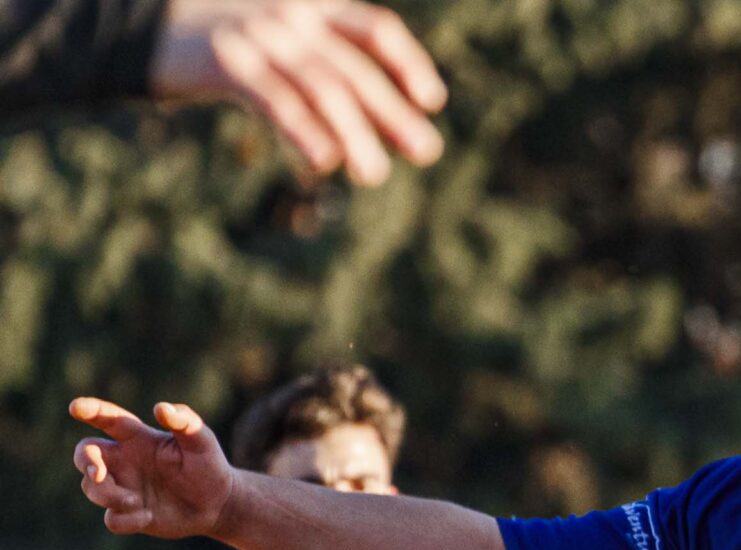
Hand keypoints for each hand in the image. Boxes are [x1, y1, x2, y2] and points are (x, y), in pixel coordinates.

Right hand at [70, 398, 243, 538]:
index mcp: (138, 438)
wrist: (219, 504)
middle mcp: (125, 461)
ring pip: (91, 488)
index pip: (108, 419)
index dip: (90, 411)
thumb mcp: (202, 442)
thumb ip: (186, 422)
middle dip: (84, 461)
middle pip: (84, 453)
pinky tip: (147, 516)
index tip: (76, 408)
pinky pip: (112, 519)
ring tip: (134, 501)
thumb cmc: (208, 465)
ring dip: (107, 495)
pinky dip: (124, 519)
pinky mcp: (130, 514)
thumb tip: (161, 408)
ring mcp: (125, 488)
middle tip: (98, 472)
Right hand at [150, 0, 446, 185]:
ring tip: (376, 174)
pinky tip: (325, 161)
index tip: (432, 101)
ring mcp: (258, 36)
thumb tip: (376, 130)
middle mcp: (290, 15)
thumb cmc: (226, 42)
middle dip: (393, 111)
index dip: (407, 63)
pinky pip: (275, 100)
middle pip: (354, 67)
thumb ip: (325, 68)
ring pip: (321, 88)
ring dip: (356, 133)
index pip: (374, 29)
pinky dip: (303, 131)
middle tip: (426, 151)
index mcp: (312, 5)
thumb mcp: (281, 42)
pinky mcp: (226, 61)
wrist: (142, 24)